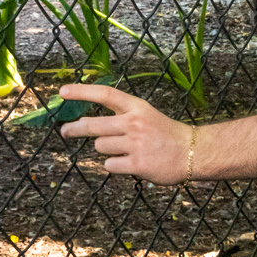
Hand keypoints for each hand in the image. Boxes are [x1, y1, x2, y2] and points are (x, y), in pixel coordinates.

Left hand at [57, 82, 191, 182]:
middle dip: (75, 129)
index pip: (105, 94)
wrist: (193, 152)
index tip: (62, 92)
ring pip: (100, 146)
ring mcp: (136, 144)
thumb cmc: (164, 134)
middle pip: (93, 125)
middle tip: (65, 132)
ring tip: (124, 150)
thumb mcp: (145, 114)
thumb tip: (85, 123)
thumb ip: (120, 116)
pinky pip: (110, 165)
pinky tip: (129, 163)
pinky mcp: (138, 164)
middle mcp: (135, 123)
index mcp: (137, 107)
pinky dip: (114, 165)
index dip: (82, 92)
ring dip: (106, 150)